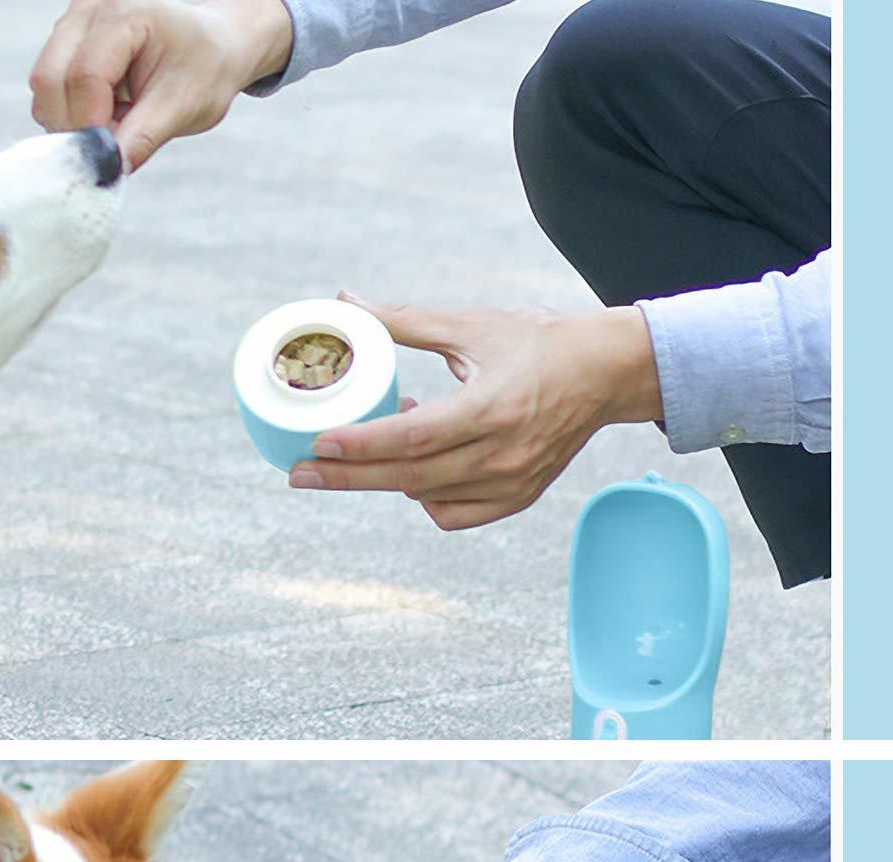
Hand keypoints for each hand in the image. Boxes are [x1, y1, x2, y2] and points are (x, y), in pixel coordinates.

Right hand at [29, 0, 293, 169]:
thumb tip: (107, 171)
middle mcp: (89, 8)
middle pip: (48, 80)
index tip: (110, 156)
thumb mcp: (183, 106)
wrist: (213, 43)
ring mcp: (73, 21)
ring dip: (71, 120)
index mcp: (124, 13)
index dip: (90, 126)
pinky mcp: (66, 39)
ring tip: (115, 122)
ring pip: (43, 86)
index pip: (84, 77)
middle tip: (111, 144)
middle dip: (74, 126)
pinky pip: (49, 87)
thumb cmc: (204, 68)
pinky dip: (71, 112)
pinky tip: (106, 110)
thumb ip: (142, 138)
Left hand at [289, 294, 663, 529]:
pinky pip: (452, 514)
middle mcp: (503, 453)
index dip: (360, 444)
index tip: (317, 443)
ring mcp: (512, 482)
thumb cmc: (538, 341)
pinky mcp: (517, 498)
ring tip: (365, 447)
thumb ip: (406, 320)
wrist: (607, 372)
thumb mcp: (472, 325)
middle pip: (408, 477)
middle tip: (298, 473)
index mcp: (493, 406)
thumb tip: (347, 302)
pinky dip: (423, 497)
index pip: (412, 437)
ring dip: (385, 476)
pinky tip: (413, 468)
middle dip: (346, 477)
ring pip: (425, 497)